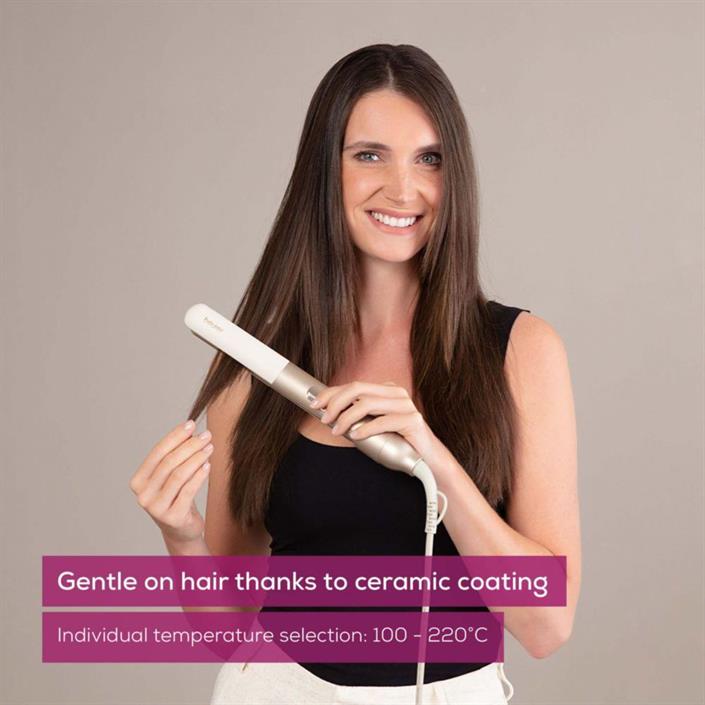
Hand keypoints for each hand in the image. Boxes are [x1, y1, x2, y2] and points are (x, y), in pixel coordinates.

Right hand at [129, 420, 213, 545]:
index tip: (191, 424)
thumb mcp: (171, 476)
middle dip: (189, 446)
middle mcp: (143, 495)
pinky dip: (199, 476)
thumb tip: (190, 430)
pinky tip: (208, 465)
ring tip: (210, 448)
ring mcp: (156, 508)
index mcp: (138, 481)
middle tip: (206, 435)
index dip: (175, 436)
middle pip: (169, 463)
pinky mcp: (173, 517)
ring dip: (196, 458)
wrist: (181, 529)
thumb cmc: (177, 496)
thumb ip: (175, 455)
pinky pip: (188, 491)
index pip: (157, 453)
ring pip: (179, 475)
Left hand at [310, 380, 441, 462]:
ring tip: (337, 430)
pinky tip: (355, 436)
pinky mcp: (412, 419)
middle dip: (335, 403)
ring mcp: (405, 404)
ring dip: (346, 418)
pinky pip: (383, 421)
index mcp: (385, 390)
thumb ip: (356, 418)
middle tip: (325, 419)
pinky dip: (365, 428)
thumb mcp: (372, 427)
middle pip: (357, 389)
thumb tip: (329, 416)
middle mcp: (395, 392)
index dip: (331, 393)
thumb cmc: (397, 443)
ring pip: (367, 403)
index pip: (353, 386)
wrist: (427, 461)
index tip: (315, 404)